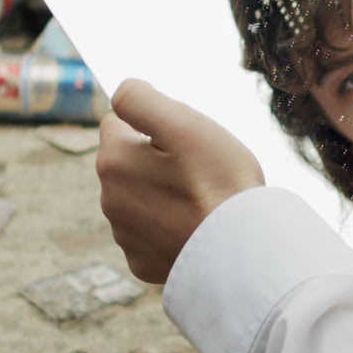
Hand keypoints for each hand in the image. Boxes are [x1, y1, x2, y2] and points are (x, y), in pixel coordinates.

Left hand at [97, 79, 265, 283]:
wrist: (243, 252)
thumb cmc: (220, 183)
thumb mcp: (185, 124)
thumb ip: (140, 98)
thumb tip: (122, 91)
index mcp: (113, 160)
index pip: (120, 121)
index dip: (156, 125)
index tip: (185, 142)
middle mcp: (109, 199)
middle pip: (130, 161)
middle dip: (156, 160)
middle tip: (199, 171)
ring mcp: (124, 235)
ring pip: (140, 196)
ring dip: (162, 193)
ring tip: (202, 201)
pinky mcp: (141, 262)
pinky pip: (151, 232)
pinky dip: (169, 227)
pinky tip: (195, 228)